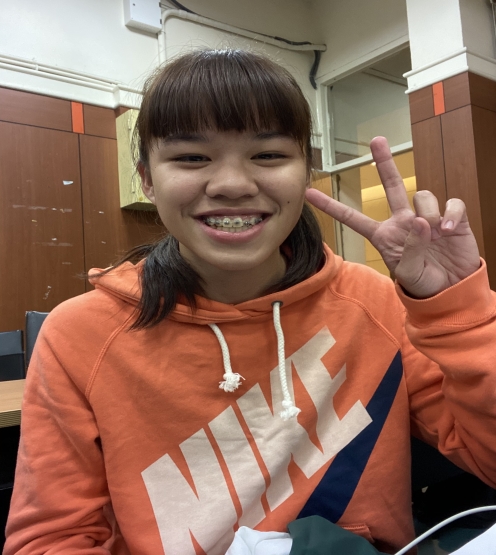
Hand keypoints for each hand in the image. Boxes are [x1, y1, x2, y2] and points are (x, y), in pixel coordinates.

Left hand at [306, 137, 480, 297]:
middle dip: (384, 162)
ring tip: (436, 237)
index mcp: (383, 235)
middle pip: (391, 185)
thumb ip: (411, 250)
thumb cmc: (423, 282)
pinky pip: (452, 203)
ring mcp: (427, 217)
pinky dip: (452, 213)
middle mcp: (402, 221)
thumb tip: (420, 222)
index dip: (332, 207)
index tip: (309, 193)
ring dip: (428, 213)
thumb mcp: (409, 274)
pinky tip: (449, 229)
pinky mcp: (451, 217)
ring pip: (422, 196)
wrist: (451, 289)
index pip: (353, 218)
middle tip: (377, 140)